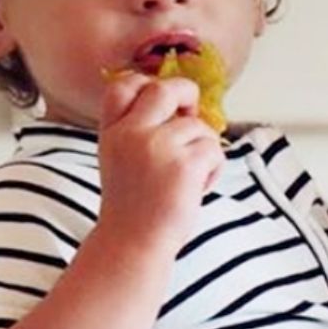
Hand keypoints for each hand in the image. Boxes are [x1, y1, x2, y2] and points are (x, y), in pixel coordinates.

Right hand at [96, 72, 223, 253]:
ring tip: (188, 179)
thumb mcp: (122, 161)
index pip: (122, 86)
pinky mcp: (184, 164)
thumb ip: (141, 133)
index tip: (162, 101)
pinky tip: (196, 188)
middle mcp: (131, 134)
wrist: (133, 245)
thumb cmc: (134, 208)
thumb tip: (185, 107)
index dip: (145, 83)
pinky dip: (213, 169)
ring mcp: (157, 147)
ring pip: (198, 127)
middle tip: (193, 113)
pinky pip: (214, 150)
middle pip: (165, 89)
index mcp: (113, 133)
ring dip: (203, 150)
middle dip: (187, 94)